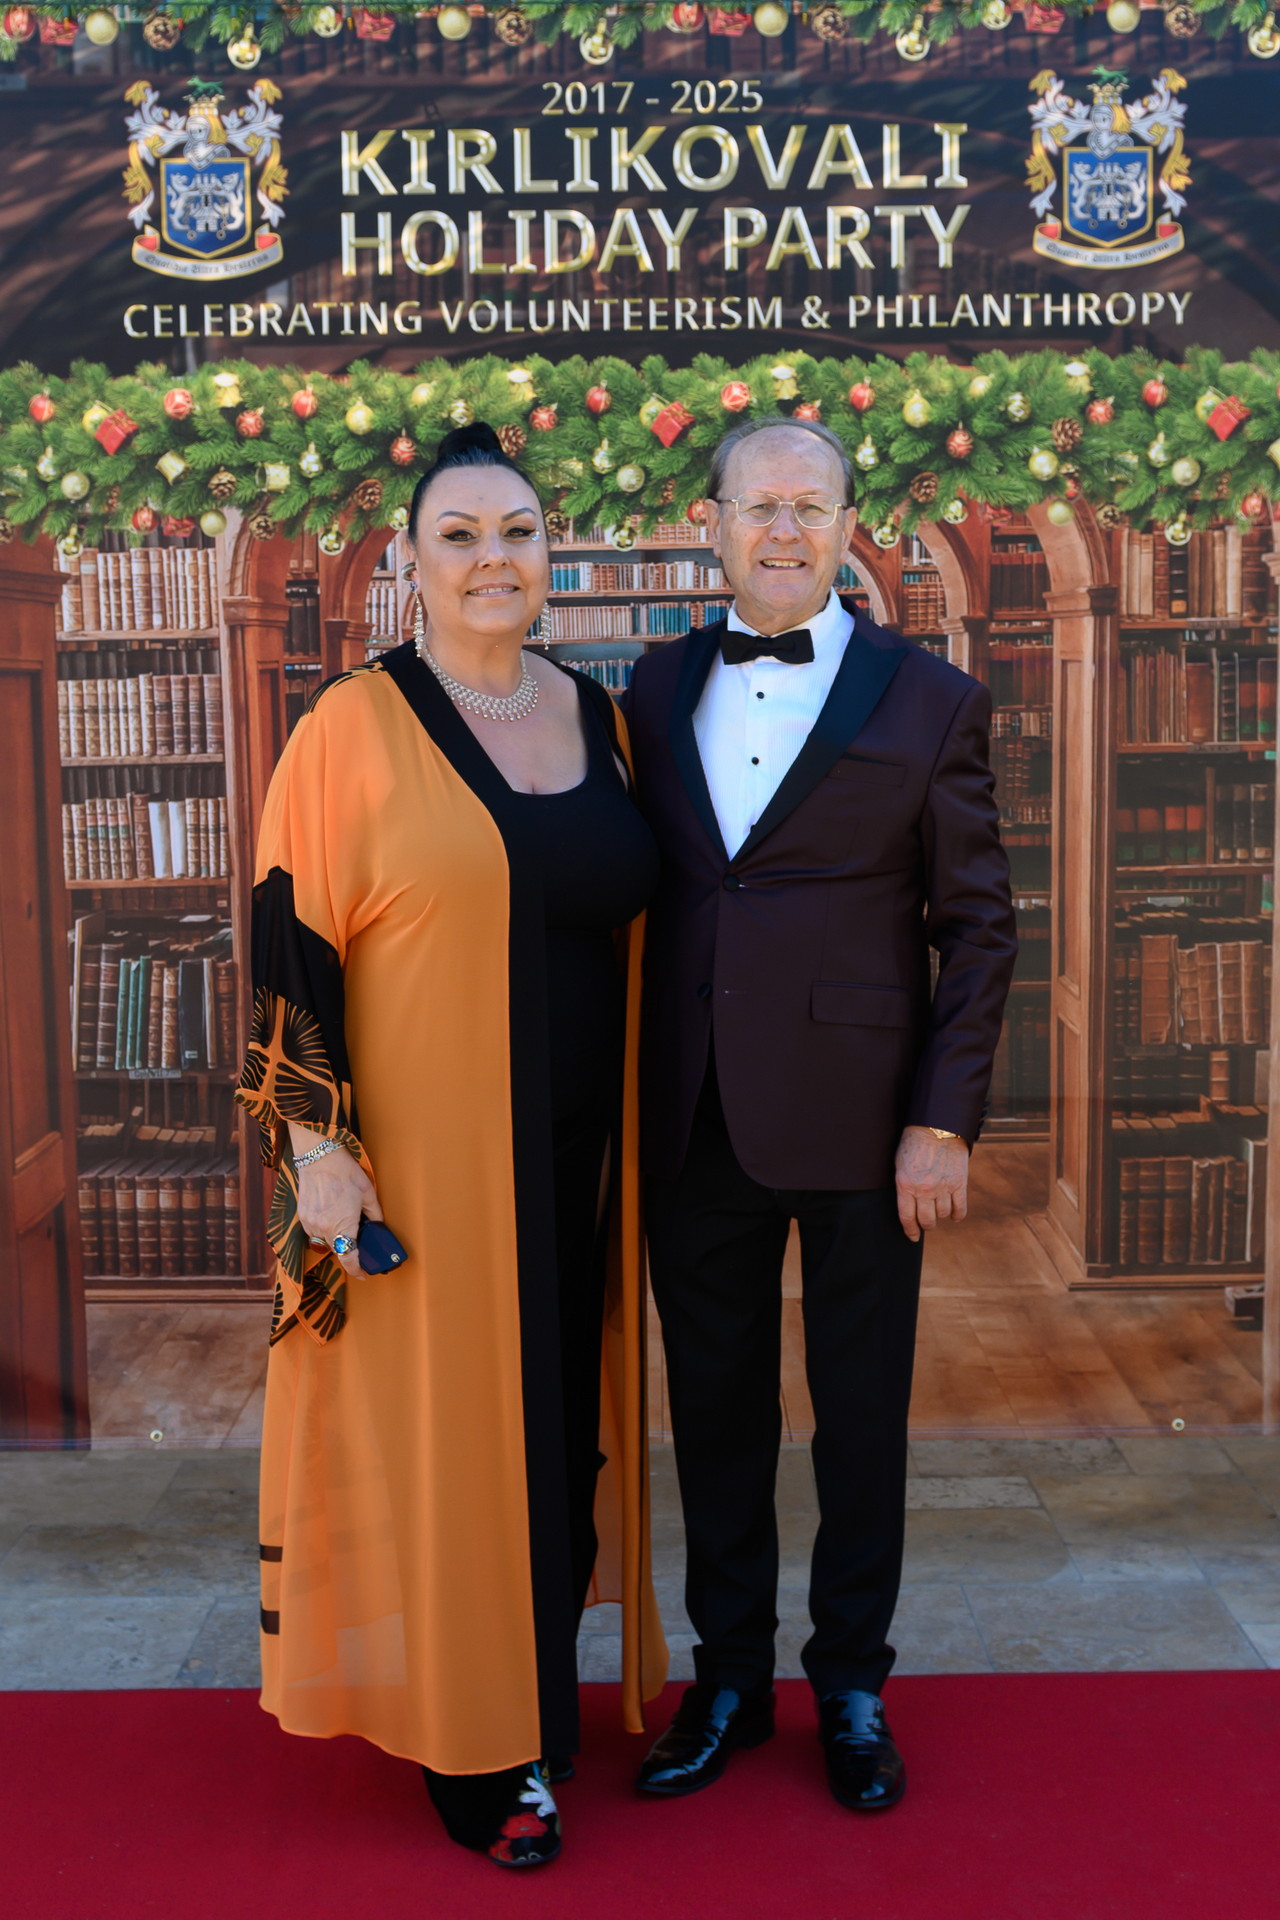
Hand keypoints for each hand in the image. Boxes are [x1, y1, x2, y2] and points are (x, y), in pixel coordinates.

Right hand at [288, 1126, 381, 1278]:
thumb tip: (378, 1226)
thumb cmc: (345, 1172)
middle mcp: (323, 1229)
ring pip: (324, 1241)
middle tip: (357, 1236)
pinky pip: (314, 1231)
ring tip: (342, 1218)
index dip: (357, 1270)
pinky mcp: (302, 1216)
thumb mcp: (368, 1194)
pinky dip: (324, 1228)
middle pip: (337, 1250)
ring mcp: (310, 1223)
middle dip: (347, 1246)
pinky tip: (331, 1213)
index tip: (363, 1275)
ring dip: (334, 1237)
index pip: (348, 1258)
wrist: (319, 1156)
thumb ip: (375, 1215)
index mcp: (342, 1226)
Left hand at [894, 1126, 968, 1242]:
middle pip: (926, 1220)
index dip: (910, 1230)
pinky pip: (960, 1209)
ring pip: (943, 1214)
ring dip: (941, 1215)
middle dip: (926, 1225)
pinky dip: (957, 1215)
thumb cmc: (914, 1143)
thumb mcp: (900, 1164)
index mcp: (905, 1184)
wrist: (937, 1126)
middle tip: (927, 1223)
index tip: (913, 1237)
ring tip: (939, 1210)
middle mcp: (924, 1189)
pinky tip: (955, 1215)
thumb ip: (904, 1186)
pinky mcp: (959, 1183)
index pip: (906, 1217)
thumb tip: (908, 1206)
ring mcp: (943, 1187)